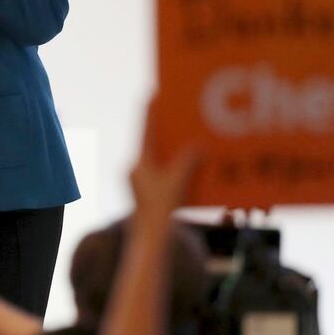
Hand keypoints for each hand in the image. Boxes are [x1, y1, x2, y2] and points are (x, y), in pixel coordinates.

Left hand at [129, 97, 198, 220]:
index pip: (145, 131)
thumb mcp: (177, 182)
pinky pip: (165, 173)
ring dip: (174, 151)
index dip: (150, 112)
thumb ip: (187, 161)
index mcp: (139, 164)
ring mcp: (143, 182)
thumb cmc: (161, 211)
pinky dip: (177, 168)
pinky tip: (192, 167)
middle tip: (176, 115)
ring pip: (160, 159)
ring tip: (188, 139)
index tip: (154, 94)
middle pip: (153, 144)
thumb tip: (196, 146)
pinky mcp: (151, 193)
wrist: (152, 240)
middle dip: (166, 132)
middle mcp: (137, 170)